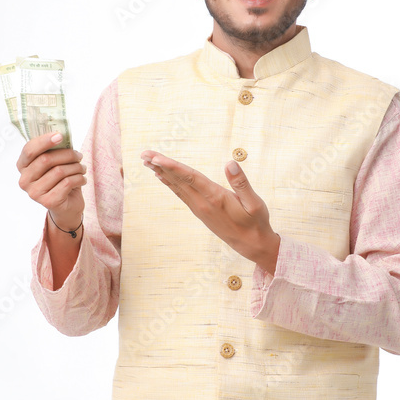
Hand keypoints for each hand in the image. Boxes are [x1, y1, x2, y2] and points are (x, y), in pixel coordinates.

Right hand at [17, 132, 86, 226]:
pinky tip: (82, 179)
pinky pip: (67, 183)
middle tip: (79, 155)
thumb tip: (60, 135)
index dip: (44, 141)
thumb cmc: (60, 180)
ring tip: (82, 168)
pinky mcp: (48, 202)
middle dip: (67, 154)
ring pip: (59, 171)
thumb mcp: (55, 164)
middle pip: (47, 159)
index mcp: (23, 166)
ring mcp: (34, 193)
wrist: (67, 207)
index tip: (60, 135)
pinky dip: (79, 178)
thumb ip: (53, 151)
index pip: (29, 150)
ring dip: (76, 167)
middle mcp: (24, 180)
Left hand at [140, 150, 279, 274]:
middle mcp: (203, 203)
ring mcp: (199, 208)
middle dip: (160, 165)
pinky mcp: (200, 211)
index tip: (156, 158)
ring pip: (177, 187)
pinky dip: (170, 183)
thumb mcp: (255, 203)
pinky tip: (161, 176)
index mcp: (216, 198)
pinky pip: (181, 194)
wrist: (251, 245)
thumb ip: (242, 183)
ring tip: (147, 161)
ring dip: (161, 173)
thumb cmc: (255, 222)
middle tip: (144, 153)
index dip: (172, 166)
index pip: (190, 178)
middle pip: (178, 180)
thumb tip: (230, 163)